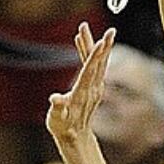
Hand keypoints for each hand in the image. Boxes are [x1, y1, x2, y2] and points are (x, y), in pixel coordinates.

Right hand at [46, 23, 115, 154]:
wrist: (75, 136)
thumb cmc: (63, 127)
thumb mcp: (57, 120)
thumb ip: (57, 109)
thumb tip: (55, 100)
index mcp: (82, 93)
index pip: (90, 71)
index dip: (95, 56)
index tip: (102, 42)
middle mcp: (92, 88)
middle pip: (97, 63)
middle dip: (101, 45)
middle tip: (109, 29)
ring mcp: (94, 87)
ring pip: (96, 62)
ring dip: (94, 44)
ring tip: (87, 27)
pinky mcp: (93, 86)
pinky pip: (92, 66)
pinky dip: (88, 53)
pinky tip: (81, 41)